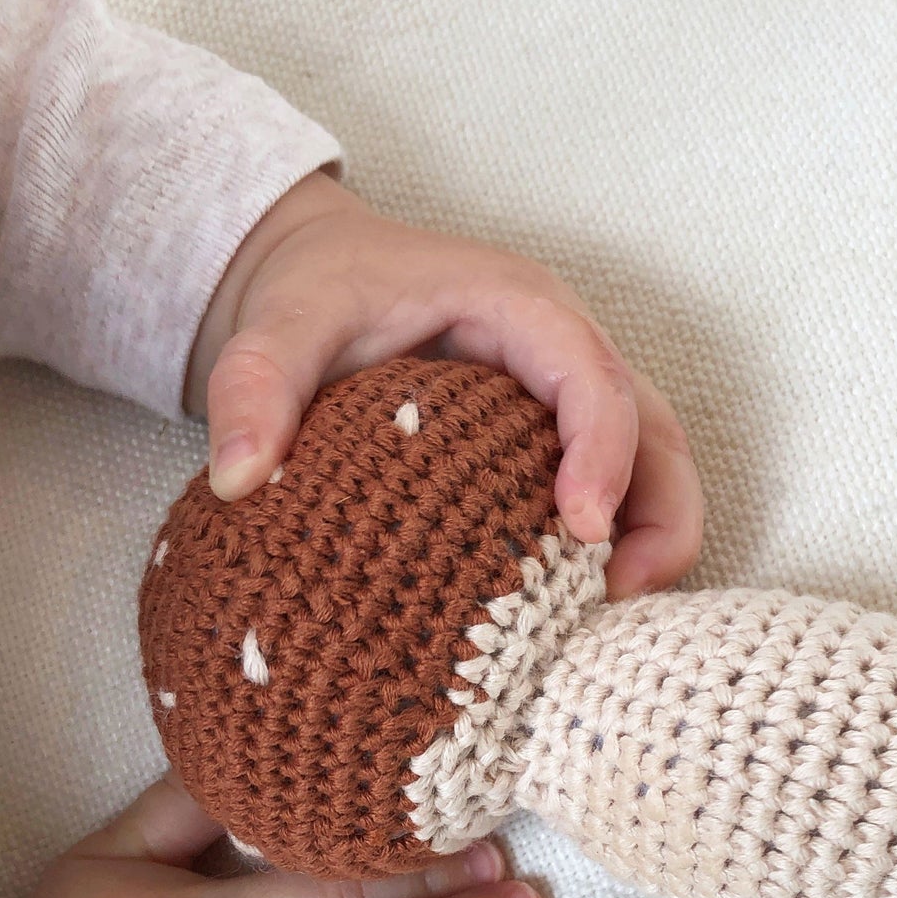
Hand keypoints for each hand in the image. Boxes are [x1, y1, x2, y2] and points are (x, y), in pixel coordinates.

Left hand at [183, 170, 702, 600]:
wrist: (317, 279)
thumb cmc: (316, 292)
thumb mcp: (277, 325)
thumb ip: (255, 385)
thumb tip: (238, 478)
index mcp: (520, 308)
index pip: (593, 375)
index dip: (605, 452)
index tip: (580, 531)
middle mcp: (563, 353)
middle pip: (654, 429)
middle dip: (658, 514)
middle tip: (618, 597)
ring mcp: (565, 401)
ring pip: (651, 466)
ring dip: (650, 539)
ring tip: (606, 618)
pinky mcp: (551, 442)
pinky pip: (612, 492)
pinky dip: (611, 550)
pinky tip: (569, 610)